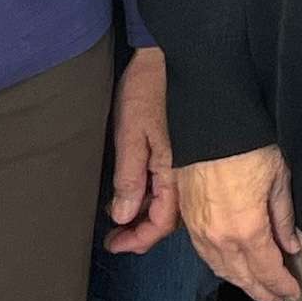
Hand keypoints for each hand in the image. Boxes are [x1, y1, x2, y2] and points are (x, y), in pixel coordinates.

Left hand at [103, 47, 176, 254]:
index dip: (138, 239)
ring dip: (147, 216)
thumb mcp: (131, 134)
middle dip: (142, 232)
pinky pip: (172, 187)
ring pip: (172, 204)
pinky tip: (136, 195)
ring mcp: (187, 163)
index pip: (161, 222)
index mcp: (175, 172)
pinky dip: (153, 198)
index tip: (114, 245)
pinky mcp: (183, 152)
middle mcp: (187, 173)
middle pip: (170, 218)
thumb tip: (123, 215)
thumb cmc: (148, 90)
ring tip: (120, 220)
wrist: (170, 55)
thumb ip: (129, 178)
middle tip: (116, 237)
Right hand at [176, 148, 300, 300]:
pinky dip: (220, 266)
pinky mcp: (187, 220)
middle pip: (242, 275)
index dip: (281, 284)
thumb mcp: (278, 179)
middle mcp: (220, 238)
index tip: (293, 293)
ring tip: (257, 288)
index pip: (267, 269)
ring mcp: (200, 231)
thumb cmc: (247, 147)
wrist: (209, 126)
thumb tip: (291, 246)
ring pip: (221, 268)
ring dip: (240, 281)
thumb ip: (283, 217)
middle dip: (261, 290)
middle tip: (277, 298)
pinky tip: (230, 268)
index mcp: (247, 229)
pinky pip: (205, 254)